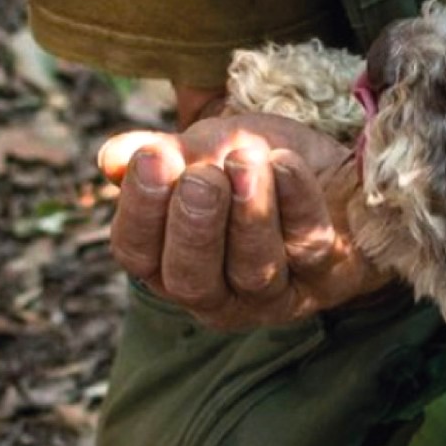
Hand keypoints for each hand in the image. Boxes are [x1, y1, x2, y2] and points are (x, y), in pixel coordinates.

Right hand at [97, 113, 387, 329]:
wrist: (333, 173)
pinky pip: (309, 246)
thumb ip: (163, 155)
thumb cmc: (254, 166)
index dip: (140, 209)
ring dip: (249, 213)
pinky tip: (285, 162)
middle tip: (201, 177)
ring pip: (255, 268)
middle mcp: (219, 293)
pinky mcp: (329, 277)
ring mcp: (276, 294)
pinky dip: (296, 202)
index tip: (152, 158)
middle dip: (194, 227)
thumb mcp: (204, 151)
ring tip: (245, 161)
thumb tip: (112, 157)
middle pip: (193, 279)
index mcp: (170, 264)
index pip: (138, 253)